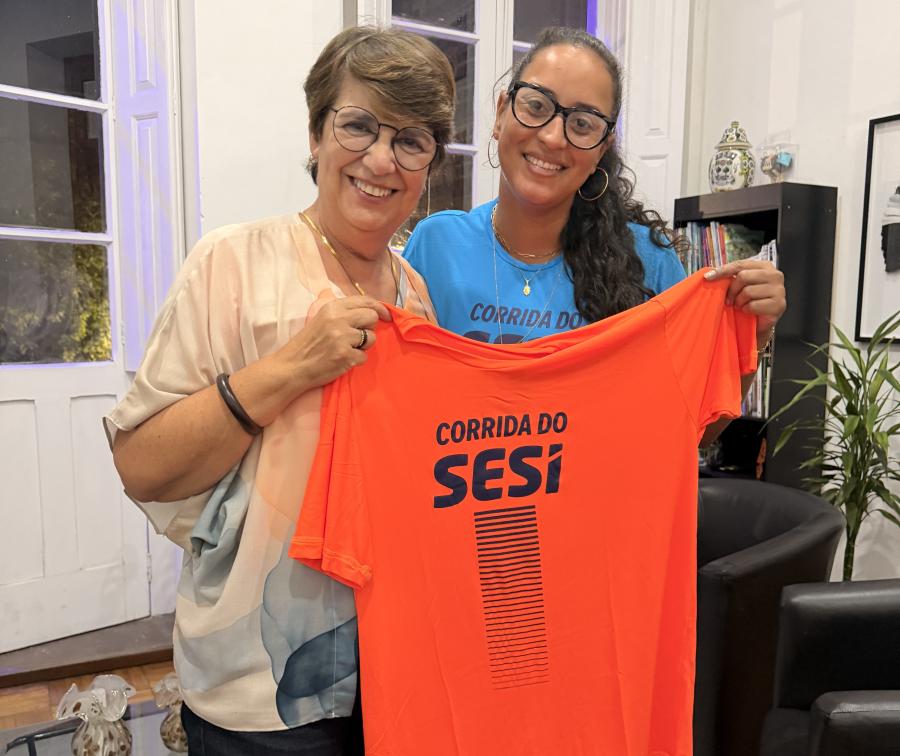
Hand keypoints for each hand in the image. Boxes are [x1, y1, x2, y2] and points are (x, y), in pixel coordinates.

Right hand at [273, 296, 390, 391]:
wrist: (292, 367)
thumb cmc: (307, 344)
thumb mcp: (321, 319)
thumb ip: (343, 312)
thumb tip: (372, 311)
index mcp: (332, 307)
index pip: (365, 301)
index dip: (379, 308)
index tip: (385, 315)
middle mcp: (338, 319)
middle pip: (372, 317)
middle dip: (369, 327)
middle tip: (357, 337)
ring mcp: (343, 338)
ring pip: (371, 338)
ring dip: (363, 346)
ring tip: (346, 349)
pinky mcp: (346, 356)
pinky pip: (364, 357)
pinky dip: (356, 360)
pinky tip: (342, 360)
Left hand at [705, 260, 784, 345]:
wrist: (759, 322)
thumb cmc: (749, 301)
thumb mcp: (739, 286)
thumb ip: (731, 277)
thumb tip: (710, 274)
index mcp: (765, 266)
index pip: (740, 264)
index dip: (723, 270)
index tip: (708, 277)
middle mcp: (775, 275)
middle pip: (743, 276)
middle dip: (732, 290)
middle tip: (729, 300)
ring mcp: (779, 290)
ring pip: (748, 291)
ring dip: (739, 302)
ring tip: (741, 306)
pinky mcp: (778, 305)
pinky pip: (753, 305)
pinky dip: (746, 310)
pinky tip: (749, 311)